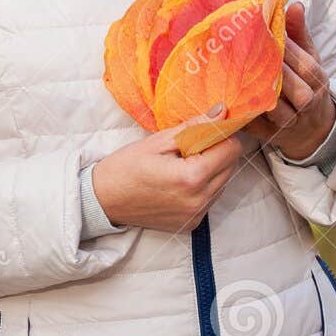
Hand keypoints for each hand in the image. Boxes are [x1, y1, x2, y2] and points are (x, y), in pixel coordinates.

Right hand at [89, 105, 242, 232]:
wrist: (104, 200)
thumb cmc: (126, 167)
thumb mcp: (158, 140)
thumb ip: (195, 126)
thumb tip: (222, 111)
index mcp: (192, 177)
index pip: (231, 149)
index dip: (222, 134)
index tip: (207, 127)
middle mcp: (199, 200)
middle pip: (231, 166)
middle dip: (218, 150)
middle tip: (191, 144)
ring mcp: (196, 215)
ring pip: (223, 182)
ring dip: (211, 168)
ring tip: (183, 162)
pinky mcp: (192, 224)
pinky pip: (210, 198)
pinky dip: (203, 185)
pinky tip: (180, 180)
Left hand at [242, 1, 335, 160]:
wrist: (313, 130)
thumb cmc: (307, 85)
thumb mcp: (310, 58)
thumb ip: (300, 32)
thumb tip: (295, 4)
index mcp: (316, 78)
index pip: (302, 62)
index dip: (284, 48)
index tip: (262, 31)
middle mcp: (307, 101)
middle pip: (290, 85)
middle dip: (269, 69)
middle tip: (244, 50)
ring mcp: (289, 121)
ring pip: (273, 107)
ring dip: (254, 91)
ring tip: (234, 73)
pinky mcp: (271, 135)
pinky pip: (255, 125)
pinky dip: (241, 112)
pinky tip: (226, 97)